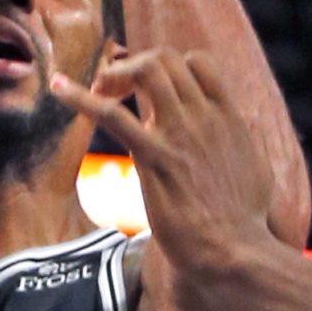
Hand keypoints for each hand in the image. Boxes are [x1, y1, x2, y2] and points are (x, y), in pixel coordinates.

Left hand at [51, 49, 280, 286]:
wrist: (234, 251)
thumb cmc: (244, 222)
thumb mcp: (253, 170)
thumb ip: (237, 145)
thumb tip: (230, 136)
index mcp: (229, 117)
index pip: (199, 62)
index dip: (170, 65)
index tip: (151, 88)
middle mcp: (204, 116)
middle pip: (166, 59)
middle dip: (134, 66)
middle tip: (115, 90)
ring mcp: (179, 133)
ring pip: (146, 70)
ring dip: (116, 74)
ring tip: (98, 90)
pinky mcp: (153, 157)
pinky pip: (111, 114)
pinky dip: (79, 97)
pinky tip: (58, 88)